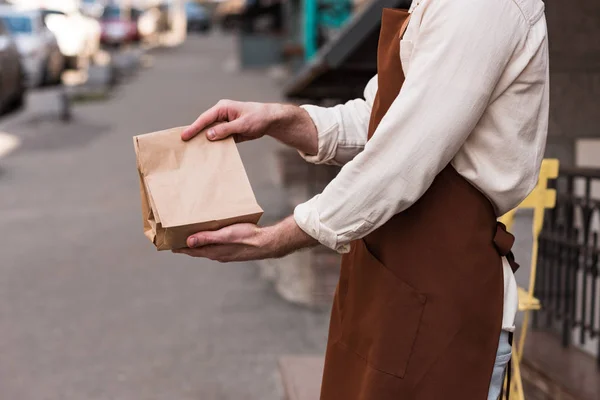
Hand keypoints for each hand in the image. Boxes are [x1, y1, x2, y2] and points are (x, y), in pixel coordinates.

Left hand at [173, 216, 317, 261]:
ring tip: (191, 235)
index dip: (179, 247)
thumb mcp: (225, 235)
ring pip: (207, 248)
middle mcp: (218, 254)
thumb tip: (188, 242)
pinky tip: (212, 236)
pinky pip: (217, 246)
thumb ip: (207, 238)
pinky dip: (209, 242)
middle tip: (176, 238)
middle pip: (197, 250)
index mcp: (214, 252)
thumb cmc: (247, 237)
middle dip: (186, 245)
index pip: (191, 251)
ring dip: (198, 243)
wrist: (268, 243)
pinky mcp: (233, 250)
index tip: (167, 244)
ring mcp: (226, 253)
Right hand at [182, 100, 318, 154]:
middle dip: (195, 135)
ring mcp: (224, 123)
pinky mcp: (229, 132)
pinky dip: (215, 145)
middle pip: (205, 126)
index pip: (205, 118)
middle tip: (183, 144)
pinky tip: (209, 153)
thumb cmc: (258, 118)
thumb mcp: (242, 124)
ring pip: (211, 133)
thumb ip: (226, 129)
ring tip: (193, 151)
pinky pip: (219, 139)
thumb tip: (209, 135)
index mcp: (222, 108)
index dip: (194, 128)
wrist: (271, 120)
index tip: (184, 136)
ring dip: (205, 141)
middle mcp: (221, 115)